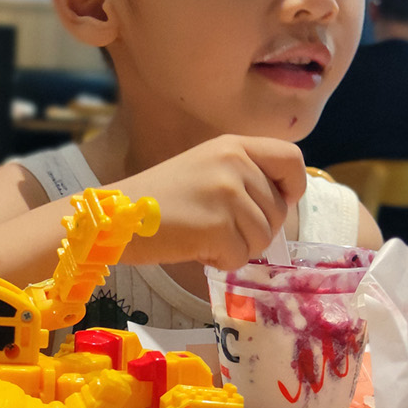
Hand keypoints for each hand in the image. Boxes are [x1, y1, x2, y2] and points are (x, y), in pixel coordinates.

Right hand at [113, 135, 308, 269]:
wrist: (115, 217)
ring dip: (237, 248)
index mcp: (234, 145)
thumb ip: (243, 177)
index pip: (292, 159)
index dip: (292, 187)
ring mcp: (227, 194)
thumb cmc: (158, 199)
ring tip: (202, 236)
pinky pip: (240, 257)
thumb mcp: (205, 167)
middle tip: (218, 228)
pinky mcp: (218, 226)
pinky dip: (220, 262)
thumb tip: (282, 205)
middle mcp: (235, 163)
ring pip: (263, 239)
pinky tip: (194, 247)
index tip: (278, 203)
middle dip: (255, 230)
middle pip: (279, 211)